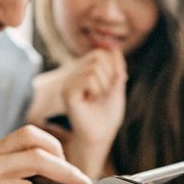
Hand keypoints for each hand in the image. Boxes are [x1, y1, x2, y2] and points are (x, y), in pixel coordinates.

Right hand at [62, 49, 126, 173]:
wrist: (100, 135)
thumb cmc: (107, 114)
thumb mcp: (116, 86)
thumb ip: (116, 67)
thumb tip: (115, 48)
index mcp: (85, 71)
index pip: (103, 53)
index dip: (114, 68)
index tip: (110, 87)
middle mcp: (74, 74)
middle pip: (99, 57)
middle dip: (109, 77)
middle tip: (102, 95)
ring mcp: (69, 82)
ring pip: (94, 68)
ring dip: (103, 86)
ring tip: (96, 98)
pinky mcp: (67, 91)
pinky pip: (88, 79)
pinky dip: (96, 90)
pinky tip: (90, 101)